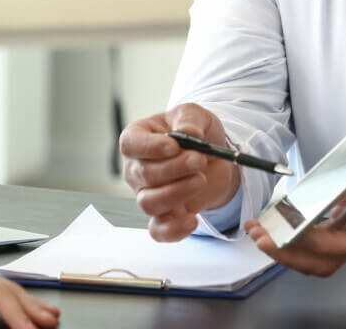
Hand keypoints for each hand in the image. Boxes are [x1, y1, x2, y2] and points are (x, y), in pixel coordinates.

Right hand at [120, 103, 240, 241]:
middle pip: (143, 174)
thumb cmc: (197, 133)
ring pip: (149, 202)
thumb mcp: (196, 115)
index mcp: (139, 138)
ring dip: (176, 193)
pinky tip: (192, 219)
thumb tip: (187, 134)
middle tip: (198, 160)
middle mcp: (136, 168)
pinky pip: (158, 230)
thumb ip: (190, 120)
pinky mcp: (163, 215)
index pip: (131, 144)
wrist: (214, 159)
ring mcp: (147, 193)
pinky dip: (173, 229)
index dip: (150, 147)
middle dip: (174, 169)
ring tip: (200, 180)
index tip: (174, 146)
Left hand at [244, 140, 345, 276]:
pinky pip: (305, 246)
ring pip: (311, 259)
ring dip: (282, 252)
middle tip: (263, 239)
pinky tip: (263, 227)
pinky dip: (283, 241)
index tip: (296, 232)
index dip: (322, 244)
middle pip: (323, 262)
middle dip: (291, 255)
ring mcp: (339, 237)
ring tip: (256, 232)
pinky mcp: (328, 232)